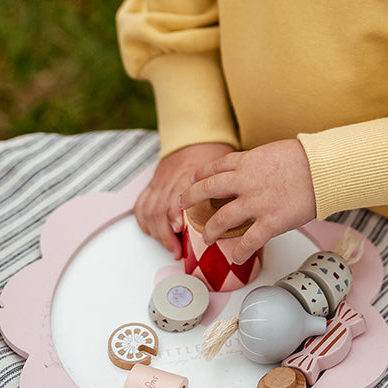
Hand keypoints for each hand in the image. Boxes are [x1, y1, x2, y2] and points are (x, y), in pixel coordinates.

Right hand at [134, 142, 234, 257]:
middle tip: (179, 251)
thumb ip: (228, 186)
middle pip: (159, 210)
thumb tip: (246, 209)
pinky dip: (144, 221)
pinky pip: (141, 204)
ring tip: (171, 248)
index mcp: (187, 175)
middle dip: (166, 235)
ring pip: (148, 210)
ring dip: (156, 233)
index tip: (180, 229)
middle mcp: (170, 181)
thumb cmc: (210, 152)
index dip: (174, 214)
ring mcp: (159, 183)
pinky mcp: (153, 185)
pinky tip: (153, 233)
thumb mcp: (223, 166)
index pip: (175, 196)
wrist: (192, 136)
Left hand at [180, 140, 316, 263]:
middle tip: (182, 205)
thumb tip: (252, 170)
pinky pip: (249, 242)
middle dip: (191, 198)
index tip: (194, 179)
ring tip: (206, 237)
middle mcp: (245, 182)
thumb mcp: (274, 152)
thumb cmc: (305, 158)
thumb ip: (258, 163)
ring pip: (221, 219)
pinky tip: (236, 258)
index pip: (215, 168)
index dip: (201, 175)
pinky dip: (240, 253)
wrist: (322, 169)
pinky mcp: (271, 222)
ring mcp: (256, 203)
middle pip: (208, 189)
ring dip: (210, 230)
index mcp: (247, 162)